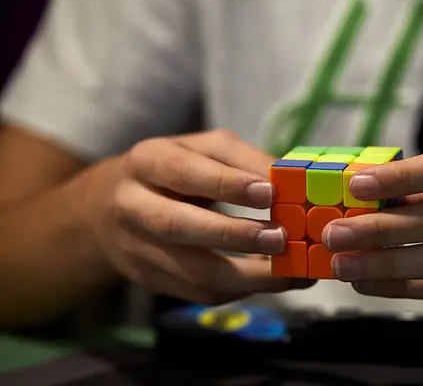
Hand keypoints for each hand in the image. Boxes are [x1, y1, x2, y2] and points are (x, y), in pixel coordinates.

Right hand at [84, 130, 312, 303]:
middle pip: (178, 226)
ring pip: (191, 272)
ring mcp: (136, 249)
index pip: (183, 173)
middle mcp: (132, 206)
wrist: (112, 204)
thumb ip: (245, 161)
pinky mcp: (150, 280)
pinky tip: (272, 280)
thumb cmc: (176, 168)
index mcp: (147, 161)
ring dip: (247, 276)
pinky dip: (241, 290)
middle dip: (234, 235)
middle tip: (281, 238)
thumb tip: (291, 180)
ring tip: (289, 270)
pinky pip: (199, 293)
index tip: (269, 193)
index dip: (226, 184)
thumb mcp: (204, 149)